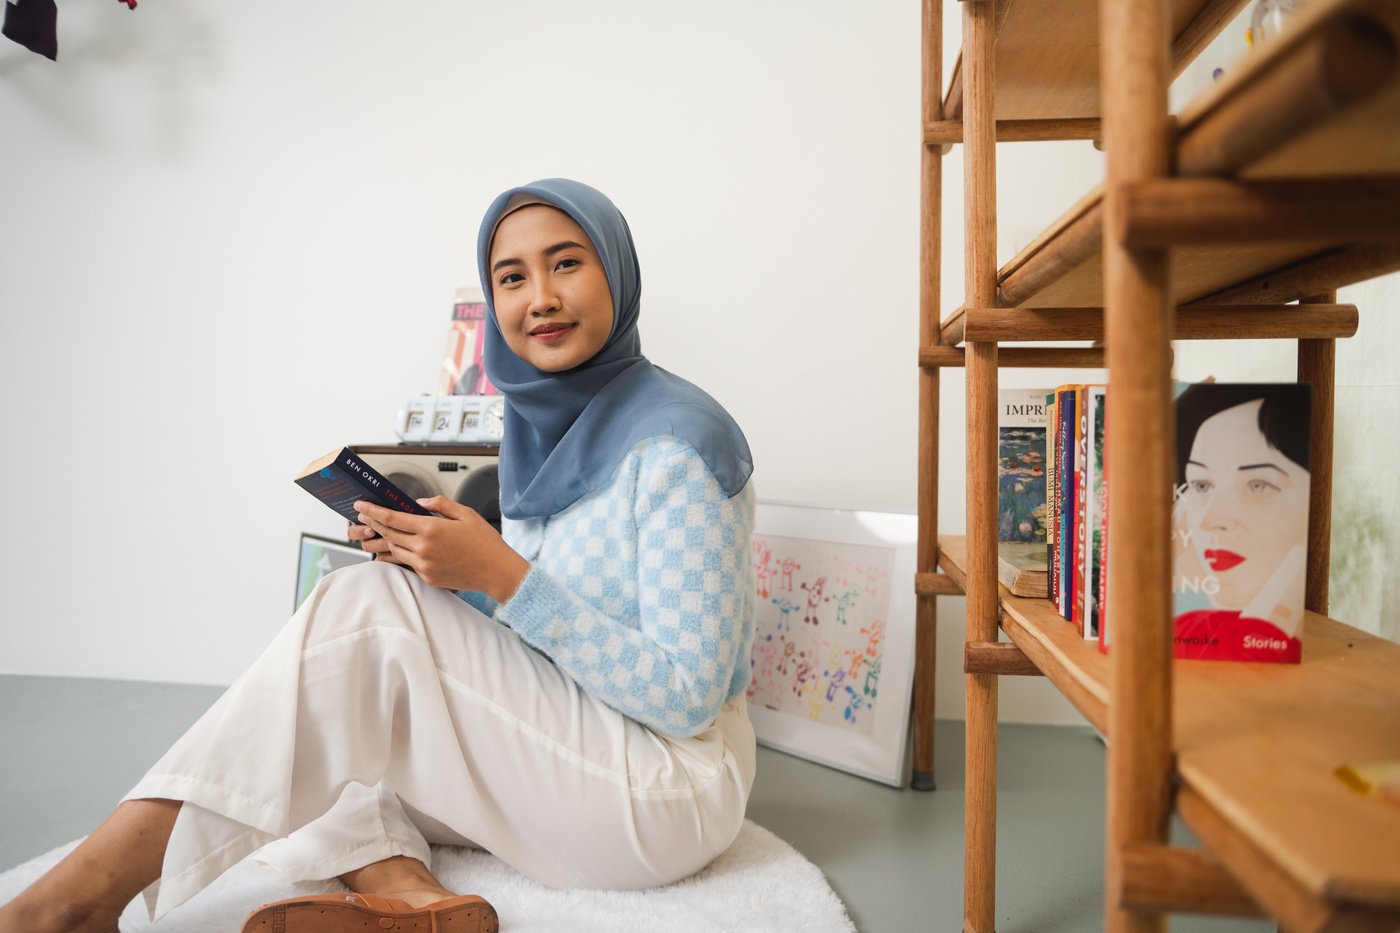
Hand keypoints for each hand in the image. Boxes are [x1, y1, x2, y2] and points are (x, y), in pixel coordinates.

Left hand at [351, 496, 528, 601]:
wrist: (497, 571)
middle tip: (363, 515)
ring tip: (378, 530)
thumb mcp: (465, 513)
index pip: (392, 518)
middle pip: (389, 534)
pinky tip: (394, 548)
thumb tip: (419, 503)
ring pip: (394, 550)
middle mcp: (424, 548)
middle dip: (373, 523)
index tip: (361, 506)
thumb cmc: (485, 542)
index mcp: (432, 528)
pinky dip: (398, 554)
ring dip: (385, 539)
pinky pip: (406, 563)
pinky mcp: (428, 577)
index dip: (373, 511)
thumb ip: (439, 504)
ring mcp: (424, 565)